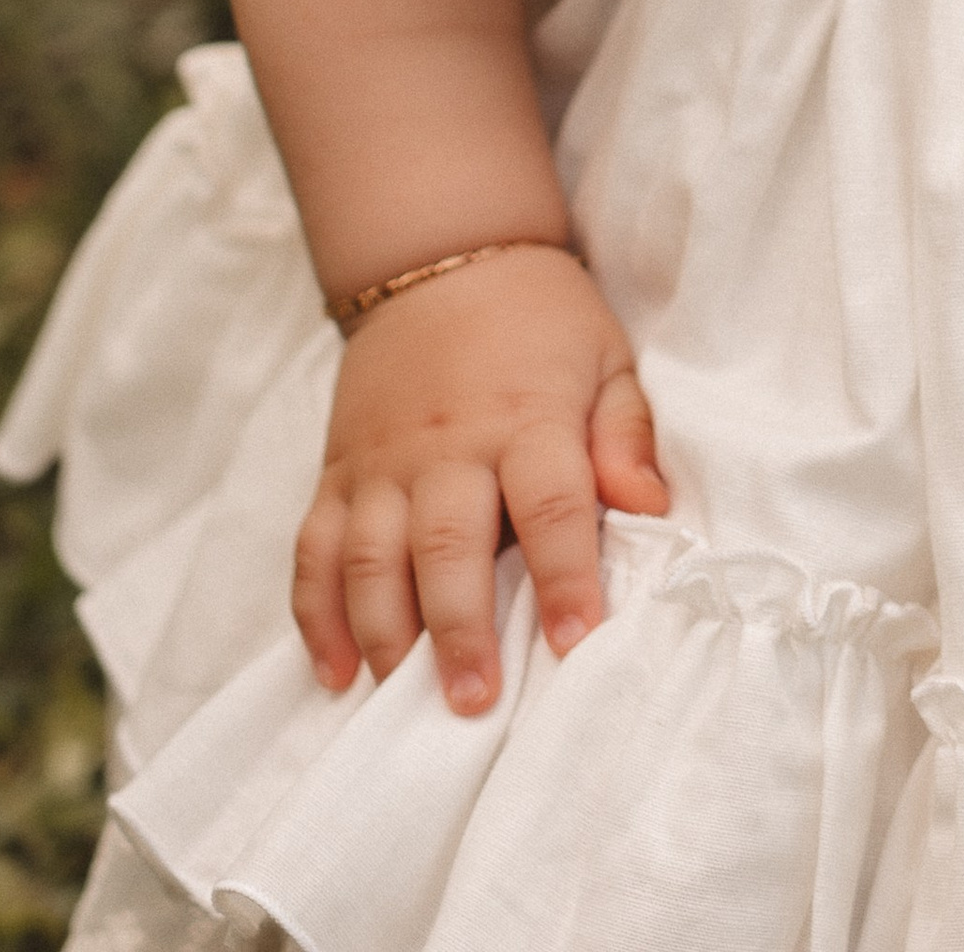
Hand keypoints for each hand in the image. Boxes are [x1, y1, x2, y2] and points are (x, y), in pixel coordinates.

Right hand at [295, 245, 669, 714]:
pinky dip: (316, 616)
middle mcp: (449, 446)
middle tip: (473, 703)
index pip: (551, 505)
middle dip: (458, 630)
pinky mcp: (337, 472)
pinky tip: (335, 672)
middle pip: (447, 544)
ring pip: (370, 557)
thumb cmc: (542, 323)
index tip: (575, 642)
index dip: (565, 576)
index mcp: (528, 419)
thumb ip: (628, 435)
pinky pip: (313, 550)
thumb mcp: (607, 358)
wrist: (444, 260)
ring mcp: (383, 463)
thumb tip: (651, 508)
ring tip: (404, 700)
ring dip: (384, 635)